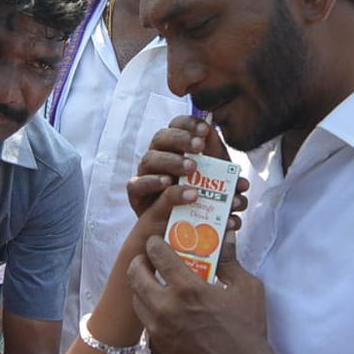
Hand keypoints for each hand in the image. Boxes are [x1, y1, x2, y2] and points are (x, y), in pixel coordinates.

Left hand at [127, 235, 269, 353]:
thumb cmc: (247, 330)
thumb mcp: (246, 289)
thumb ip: (230, 262)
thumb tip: (224, 237)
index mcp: (188, 288)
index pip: (159, 255)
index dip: (154, 244)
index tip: (156, 241)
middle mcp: (166, 305)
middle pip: (136, 275)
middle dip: (139, 262)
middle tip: (146, 259)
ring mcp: (159, 326)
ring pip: (136, 297)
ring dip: (140, 285)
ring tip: (151, 281)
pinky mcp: (158, 343)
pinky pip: (144, 318)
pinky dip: (147, 307)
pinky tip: (158, 305)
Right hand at [128, 116, 248, 218]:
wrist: (182, 230)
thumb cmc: (199, 198)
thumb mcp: (214, 176)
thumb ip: (217, 158)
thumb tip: (214, 135)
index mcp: (175, 148)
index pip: (177, 125)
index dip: (189, 124)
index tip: (205, 130)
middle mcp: (157, 157)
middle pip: (161, 138)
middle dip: (181, 139)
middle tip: (199, 147)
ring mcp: (145, 174)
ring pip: (149, 159)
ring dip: (170, 161)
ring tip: (190, 169)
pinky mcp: (137, 194)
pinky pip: (136, 184)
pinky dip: (152, 182)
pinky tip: (168, 184)